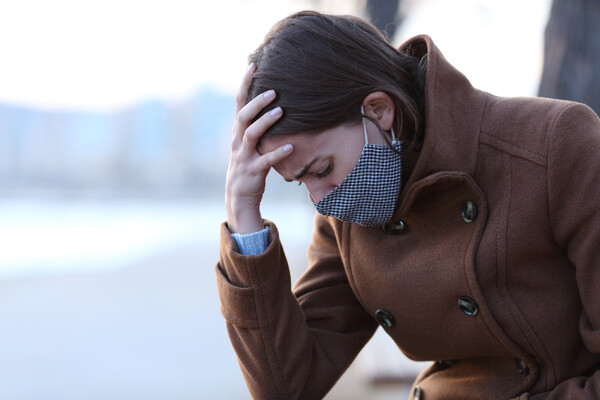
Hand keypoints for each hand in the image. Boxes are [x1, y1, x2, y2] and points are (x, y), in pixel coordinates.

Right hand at [225, 64, 293, 233]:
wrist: (238, 196)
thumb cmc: (249, 164)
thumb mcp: (249, 141)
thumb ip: (256, 123)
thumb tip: (272, 100)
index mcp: (238, 131)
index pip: (239, 102)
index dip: (245, 84)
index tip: (254, 65)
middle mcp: (238, 140)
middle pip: (243, 116)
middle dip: (257, 102)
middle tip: (274, 90)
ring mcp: (244, 156)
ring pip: (252, 135)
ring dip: (266, 122)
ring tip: (281, 111)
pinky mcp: (253, 172)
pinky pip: (266, 161)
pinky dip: (278, 153)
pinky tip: (291, 146)